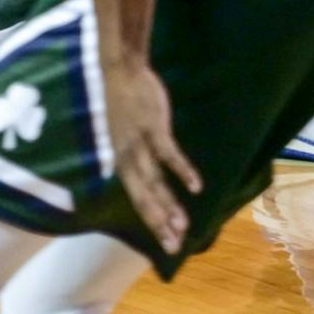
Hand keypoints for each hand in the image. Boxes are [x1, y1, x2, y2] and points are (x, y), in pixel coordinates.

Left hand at [100, 61, 202, 253]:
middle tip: (174, 247)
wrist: (118, 67)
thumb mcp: (121, 131)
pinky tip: (196, 187)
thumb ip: (134, 153)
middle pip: (143, 195)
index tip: (165, 241)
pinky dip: (182, 171)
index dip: (151, 219)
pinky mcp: (152, 126)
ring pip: (155, 180)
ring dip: (169, 204)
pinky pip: (168, 154)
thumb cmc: (121, 98)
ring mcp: (138, 141)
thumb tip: (150, 173)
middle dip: (158, 223)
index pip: (136, 196)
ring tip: (183, 226)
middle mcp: (125, 154)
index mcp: (119, 156)